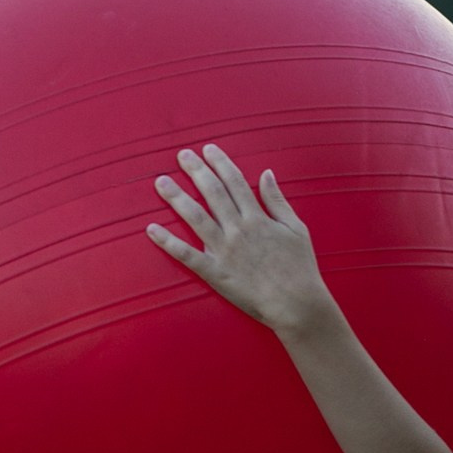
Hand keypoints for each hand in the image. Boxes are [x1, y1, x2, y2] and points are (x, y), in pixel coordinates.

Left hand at [146, 144, 331, 338]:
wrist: (296, 303)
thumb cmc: (300, 268)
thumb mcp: (297, 228)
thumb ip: (278, 200)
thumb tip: (266, 173)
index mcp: (258, 218)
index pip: (235, 182)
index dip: (220, 163)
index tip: (208, 149)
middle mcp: (238, 230)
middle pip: (212, 193)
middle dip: (196, 171)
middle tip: (181, 155)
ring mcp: (224, 251)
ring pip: (195, 218)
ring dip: (176, 198)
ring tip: (161, 182)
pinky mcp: (215, 273)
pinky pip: (187, 255)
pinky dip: (168, 242)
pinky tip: (152, 229)